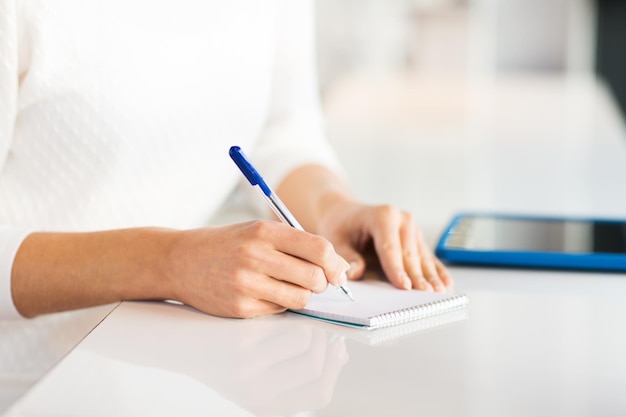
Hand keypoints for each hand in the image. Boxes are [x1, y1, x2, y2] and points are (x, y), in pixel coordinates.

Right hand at [164, 220, 349, 317]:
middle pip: (314, 277)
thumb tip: (337, 267)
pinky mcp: (240, 308)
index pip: (318, 249)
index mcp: (264, 232)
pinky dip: (279, 304)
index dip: (335, 264)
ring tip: (287, 285)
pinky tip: (263, 292)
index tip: (338, 272)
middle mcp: (255, 256)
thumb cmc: (225, 244)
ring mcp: (246, 284)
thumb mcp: (258, 230)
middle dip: (321, 282)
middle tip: (313, 280)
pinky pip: (279, 311)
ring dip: (302, 294)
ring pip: (300, 298)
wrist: (179, 261)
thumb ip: (296, 243)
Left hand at [316, 201, 452, 291]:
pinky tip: (446, 282)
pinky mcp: (416, 237)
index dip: (397, 269)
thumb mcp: (336, 240)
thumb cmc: (341, 227)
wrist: (346, 214)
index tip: (404, 286)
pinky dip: (436, 270)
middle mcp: (401, 219)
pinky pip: (428, 256)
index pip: (391, 248)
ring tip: (438, 292)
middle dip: (417, 276)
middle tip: (425, 295)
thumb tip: (356, 273)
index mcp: (382, 216)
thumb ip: (347, 257)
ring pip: (422, 256)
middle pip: (410, 253)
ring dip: (431, 275)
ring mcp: (411, 227)